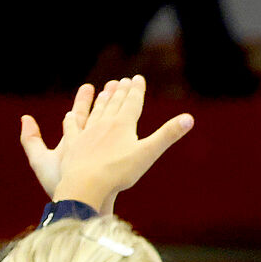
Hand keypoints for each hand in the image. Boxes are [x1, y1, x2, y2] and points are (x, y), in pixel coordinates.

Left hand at [26, 77, 192, 214]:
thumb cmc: (120, 171)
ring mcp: (87, 133)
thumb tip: (190, 118)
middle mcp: (104, 124)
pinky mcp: (73, 145)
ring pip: (95, 112)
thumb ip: (168, 135)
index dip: (136, 90)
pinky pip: (73, 128)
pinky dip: (73, 120)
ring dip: (100, 101)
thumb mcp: (148, 153)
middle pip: (114, 104)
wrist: (87, 183)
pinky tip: (71, 115)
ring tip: (104, 91)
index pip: (132, 103)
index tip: (137, 78)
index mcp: (123, 125)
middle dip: (120, 92)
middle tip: (123, 81)